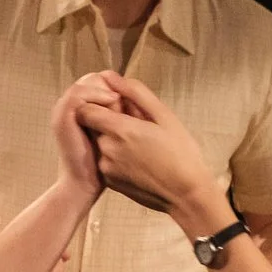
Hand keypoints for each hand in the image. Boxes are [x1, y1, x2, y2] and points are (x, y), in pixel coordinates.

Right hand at [50, 74, 118, 196]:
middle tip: (126, 97)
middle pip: (93, 78)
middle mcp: (71, 105)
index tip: (133, 98)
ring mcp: (64, 110)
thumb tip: (128, 95)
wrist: (84, 184)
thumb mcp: (114, 133)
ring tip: (120, 99)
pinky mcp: (63, 117)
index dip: (116, 84)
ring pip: (86, 82)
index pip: (99, 80)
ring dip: (105, 88)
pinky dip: (96, 95)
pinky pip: (78, 95)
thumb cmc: (103, 164)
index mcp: (83, 107)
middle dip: (111, 84)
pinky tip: (113, 102)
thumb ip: (118, 114)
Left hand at [75, 73, 219, 224]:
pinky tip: (139, 160)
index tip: (118, 106)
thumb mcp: (164, 116)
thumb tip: (110, 76)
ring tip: (141, 145)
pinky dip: (116, 157)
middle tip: (137, 127)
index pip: (85, 109)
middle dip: (109, 121)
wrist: (187, 195)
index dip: (98, 104)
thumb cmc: (181, 153)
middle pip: (93, 126)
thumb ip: (135, 93)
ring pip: (99, 143)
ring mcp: (106, 168)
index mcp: (120, 130)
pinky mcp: (109, 182)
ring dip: (113, 139)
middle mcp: (107, 149)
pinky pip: (105, 161)